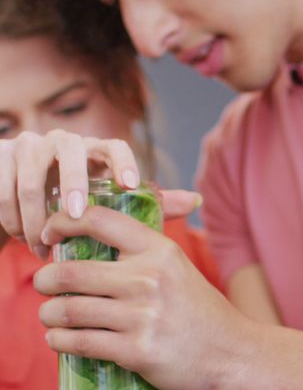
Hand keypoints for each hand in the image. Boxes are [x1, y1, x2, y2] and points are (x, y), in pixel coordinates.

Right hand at [0, 130, 140, 259]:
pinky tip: (23, 240)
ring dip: (36, 216)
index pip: (114, 144)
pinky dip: (13, 219)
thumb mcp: (108, 208)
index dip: (124, 162)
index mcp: (94, 152)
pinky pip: (3, 189)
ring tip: (43, 247)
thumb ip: (150, 205)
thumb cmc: (73, 208)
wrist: (18, 210)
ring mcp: (27, 146)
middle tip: (74, 214)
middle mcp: (61, 142)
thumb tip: (196, 201)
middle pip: (69, 149)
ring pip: (31, 177)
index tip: (131, 185)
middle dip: (72, 181)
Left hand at [34, 206, 249, 389]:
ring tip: (51, 316)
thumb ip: (144, 249)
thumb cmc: (202, 313)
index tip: (49, 236)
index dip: (61, 222)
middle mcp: (149, 278)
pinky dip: (60, 341)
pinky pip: (79, 343)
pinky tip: (61, 339)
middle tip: (44, 285)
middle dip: (44, 280)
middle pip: (69, 271)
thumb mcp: (181, 269)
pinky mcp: (137, 351)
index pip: (98, 220)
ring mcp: (143, 316)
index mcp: (159, 251)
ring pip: (67, 310)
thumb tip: (98, 228)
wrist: (235, 355)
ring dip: (49, 314)